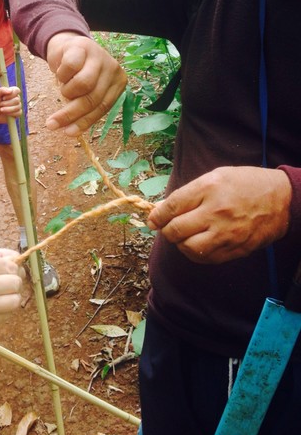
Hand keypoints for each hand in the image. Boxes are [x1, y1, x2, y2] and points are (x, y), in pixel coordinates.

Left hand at [0, 86, 21, 119]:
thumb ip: (2, 90)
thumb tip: (10, 90)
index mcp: (12, 91)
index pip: (17, 90)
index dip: (10, 95)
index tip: (3, 98)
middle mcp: (16, 97)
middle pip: (17, 100)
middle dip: (7, 103)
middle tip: (0, 104)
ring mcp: (18, 105)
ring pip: (17, 107)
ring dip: (8, 109)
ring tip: (1, 109)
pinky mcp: (18, 112)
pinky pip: (18, 113)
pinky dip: (11, 114)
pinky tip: (6, 113)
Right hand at [0, 250, 24, 335]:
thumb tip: (10, 257)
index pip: (11, 265)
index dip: (11, 267)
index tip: (7, 271)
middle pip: (16, 282)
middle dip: (13, 281)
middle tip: (5, 284)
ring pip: (15, 301)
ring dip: (11, 297)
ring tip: (2, 297)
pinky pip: (5, 316)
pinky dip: (3, 311)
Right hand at [45, 32, 126, 135]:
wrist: (68, 46)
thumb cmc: (78, 73)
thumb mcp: (86, 92)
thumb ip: (84, 107)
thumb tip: (70, 131)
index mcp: (118, 82)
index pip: (103, 107)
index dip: (84, 122)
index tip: (68, 133)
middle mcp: (113, 68)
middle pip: (92, 98)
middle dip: (70, 114)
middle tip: (52, 124)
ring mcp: (98, 56)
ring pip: (82, 84)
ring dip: (67, 92)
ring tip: (63, 89)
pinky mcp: (83, 46)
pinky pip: (69, 68)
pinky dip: (61, 76)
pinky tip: (60, 73)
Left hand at [147, 166, 291, 263]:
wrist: (281, 199)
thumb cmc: (245, 183)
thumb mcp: (215, 176)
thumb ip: (189, 193)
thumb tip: (163, 208)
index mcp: (208, 189)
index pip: (172, 206)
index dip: (157, 215)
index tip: (152, 220)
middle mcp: (216, 212)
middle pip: (176, 230)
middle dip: (166, 231)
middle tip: (167, 228)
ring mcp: (226, 233)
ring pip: (189, 248)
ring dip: (181, 244)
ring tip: (184, 236)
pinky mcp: (236, 249)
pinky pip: (206, 258)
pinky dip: (196, 254)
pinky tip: (198, 244)